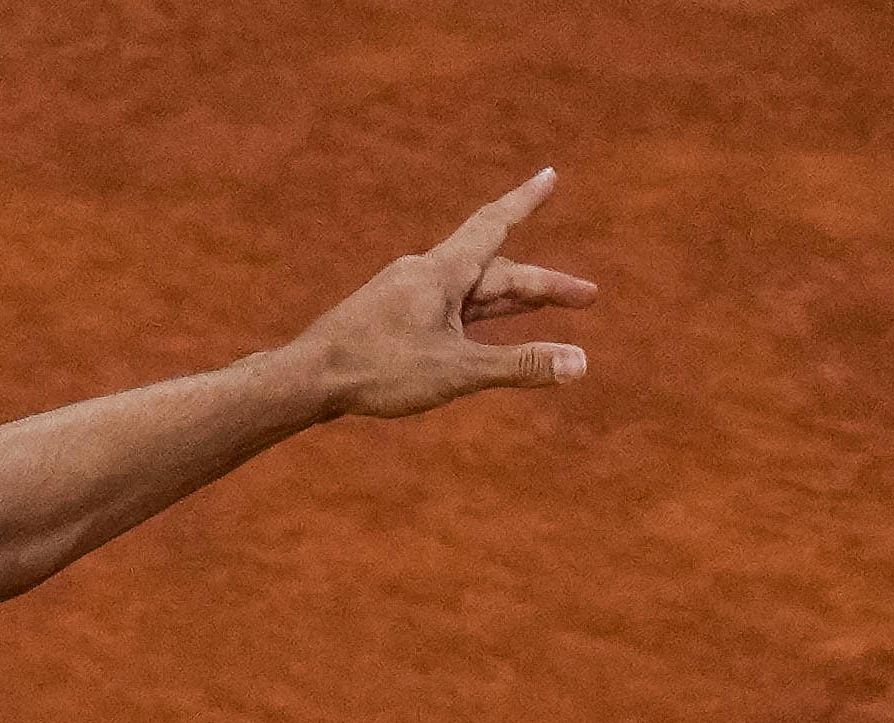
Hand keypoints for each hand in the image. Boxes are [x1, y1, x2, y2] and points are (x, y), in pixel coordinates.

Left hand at [282, 168, 596, 420]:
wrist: (306, 378)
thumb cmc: (377, 370)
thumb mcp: (456, 371)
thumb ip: (519, 366)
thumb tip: (580, 365)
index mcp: (443, 272)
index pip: (496, 224)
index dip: (526, 200)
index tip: (550, 174)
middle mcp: (425, 274)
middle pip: (496, 271)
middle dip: (543, 285)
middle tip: (587, 297)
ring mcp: (406, 294)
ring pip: (471, 291)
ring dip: (510, 299)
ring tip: (544, 304)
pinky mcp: (390, 318)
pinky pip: (446, 309)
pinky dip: (475, 315)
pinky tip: (477, 327)